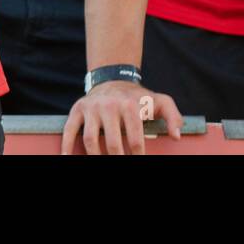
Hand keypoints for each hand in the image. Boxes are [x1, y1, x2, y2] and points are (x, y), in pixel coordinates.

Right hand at [61, 80, 182, 154]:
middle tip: (120, 165)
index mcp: (130, 105)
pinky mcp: (77, 109)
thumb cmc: (138, 98)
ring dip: (96, 158)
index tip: (139, 161)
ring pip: (91, 140)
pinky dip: (67, 145)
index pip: (135, 139)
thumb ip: (173, 116)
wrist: (112, 79)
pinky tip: (67, 157)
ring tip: (102, 164)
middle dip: (118, 160)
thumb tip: (176, 136)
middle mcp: (110, 105)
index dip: (138, 156)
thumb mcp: (159, 101)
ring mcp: (92, 108)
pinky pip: (69, 129)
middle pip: (113, 144)